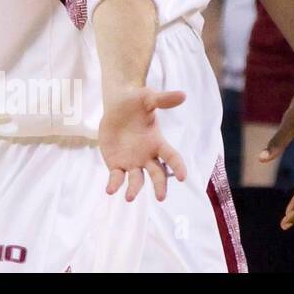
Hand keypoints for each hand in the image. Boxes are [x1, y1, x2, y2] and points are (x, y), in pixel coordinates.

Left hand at [99, 87, 187, 201]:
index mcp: (158, 143)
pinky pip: (117, 177)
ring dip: (134, 190)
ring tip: (129, 197)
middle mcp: (148, 156)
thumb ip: (163, 99)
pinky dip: (114, 184)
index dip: (178, 167)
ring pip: (136, 180)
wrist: (115, 107)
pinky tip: (110, 190)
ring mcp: (132, 162)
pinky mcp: (116, 164)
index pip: (172, 157)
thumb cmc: (134, 103)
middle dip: (159, 186)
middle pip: (157, 174)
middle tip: (160, 198)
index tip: (182, 177)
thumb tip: (183, 95)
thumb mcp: (147, 99)